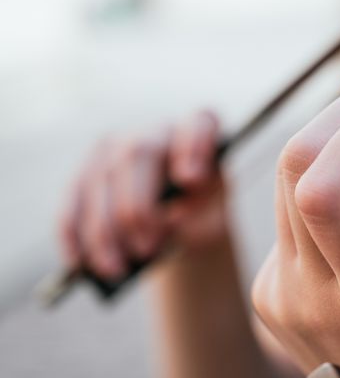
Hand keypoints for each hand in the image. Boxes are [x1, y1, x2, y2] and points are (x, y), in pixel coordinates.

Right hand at [58, 110, 226, 279]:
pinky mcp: (87, 172)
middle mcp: (157, 132)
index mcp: (198, 133)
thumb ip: (202, 219)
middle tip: (146, 248)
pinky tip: (79, 263)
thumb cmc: (201, 214)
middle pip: (139, 154)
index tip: (191, 179)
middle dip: (137, 206)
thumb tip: (173, 220)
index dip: (194, 146)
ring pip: (100, 181)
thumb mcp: (213, 219)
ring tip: (116, 269)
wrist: (181, 221)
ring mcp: (116, 147)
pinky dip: (74, 235)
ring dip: (103, 231)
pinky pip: (72, 202)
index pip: (200, 123)